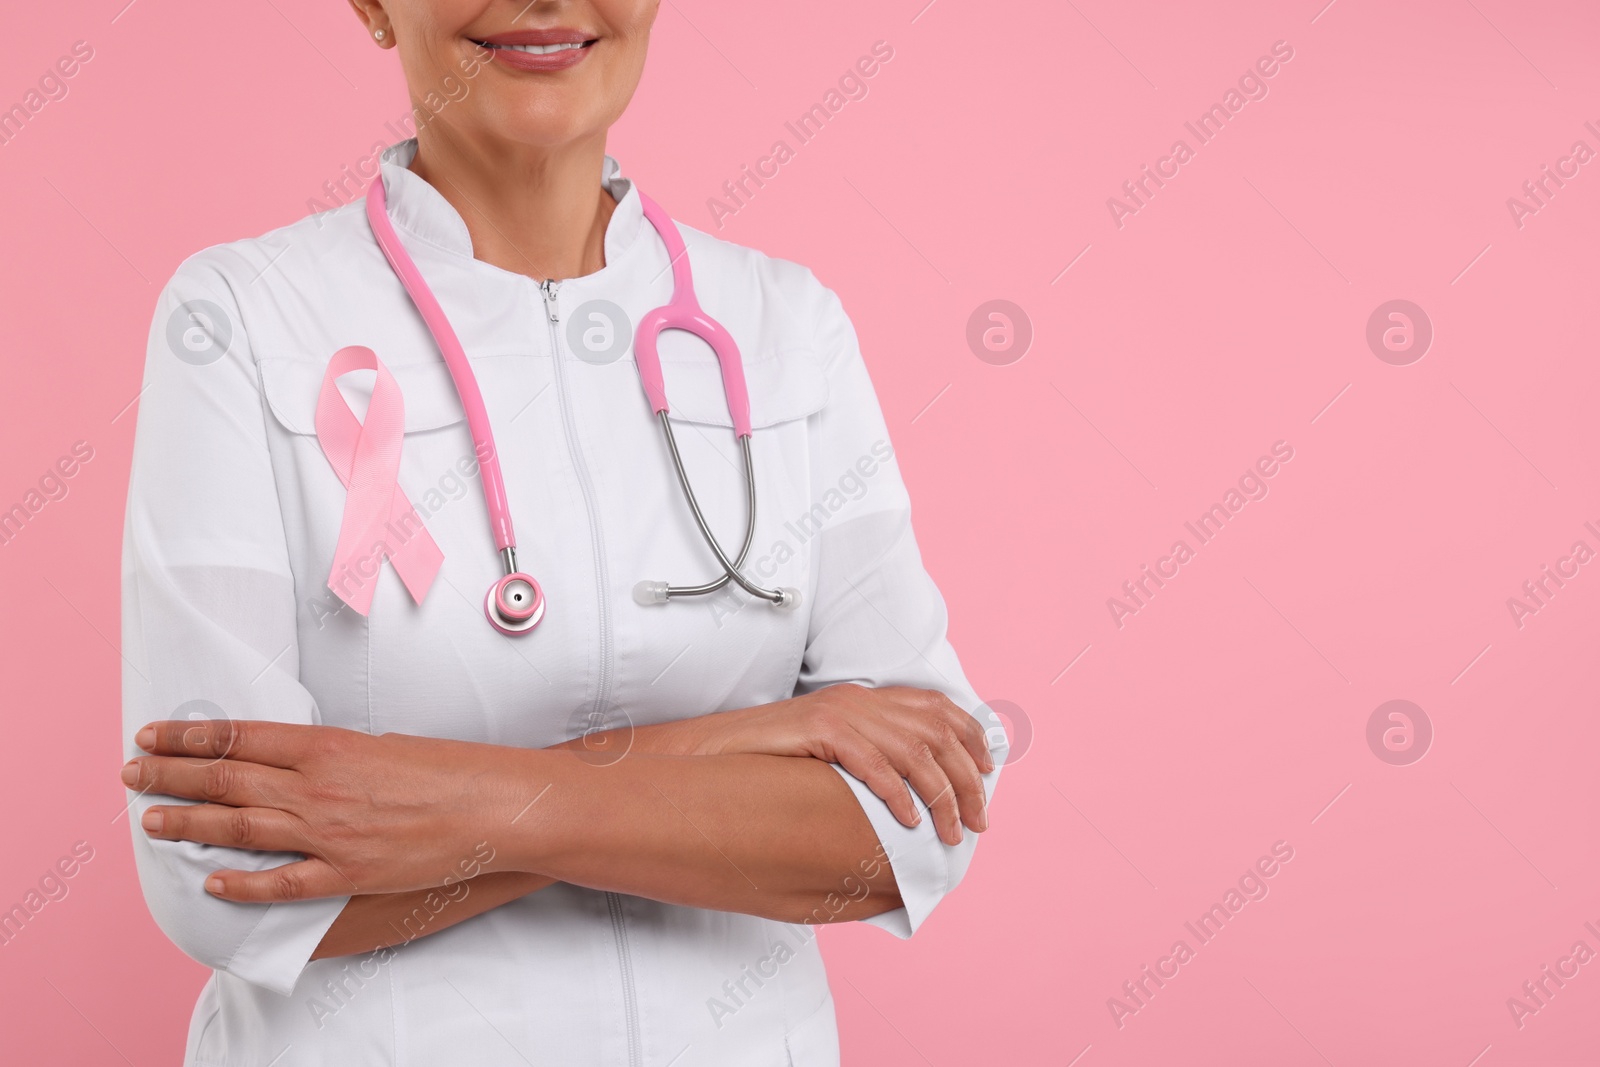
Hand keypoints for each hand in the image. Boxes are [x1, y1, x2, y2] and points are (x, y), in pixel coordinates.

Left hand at [122, 721, 538, 901]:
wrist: (493, 805)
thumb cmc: (448, 769)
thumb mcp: (382, 744)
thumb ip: (331, 757)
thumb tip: (293, 765)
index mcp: (328, 746)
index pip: (239, 738)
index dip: (188, 738)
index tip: (153, 736)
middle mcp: (318, 787)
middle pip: (225, 779)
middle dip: (170, 776)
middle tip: (132, 774)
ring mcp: (329, 833)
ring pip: (238, 828)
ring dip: (188, 824)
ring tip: (152, 821)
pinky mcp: (347, 872)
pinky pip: (280, 882)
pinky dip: (241, 884)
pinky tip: (212, 882)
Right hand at [645, 684, 994, 845]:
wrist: (712, 751)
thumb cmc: (768, 762)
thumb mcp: (829, 753)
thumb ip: (868, 758)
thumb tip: (912, 793)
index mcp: (866, 699)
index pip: (937, 707)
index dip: (971, 737)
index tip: (989, 772)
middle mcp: (859, 699)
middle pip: (937, 732)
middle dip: (967, 780)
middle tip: (979, 822)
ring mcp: (839, 712)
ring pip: (913, 751)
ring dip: (941, 796)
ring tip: (950, 832)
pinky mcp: (819, 729)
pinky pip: (872, 762)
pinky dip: (897, 794)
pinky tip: (909, 822)